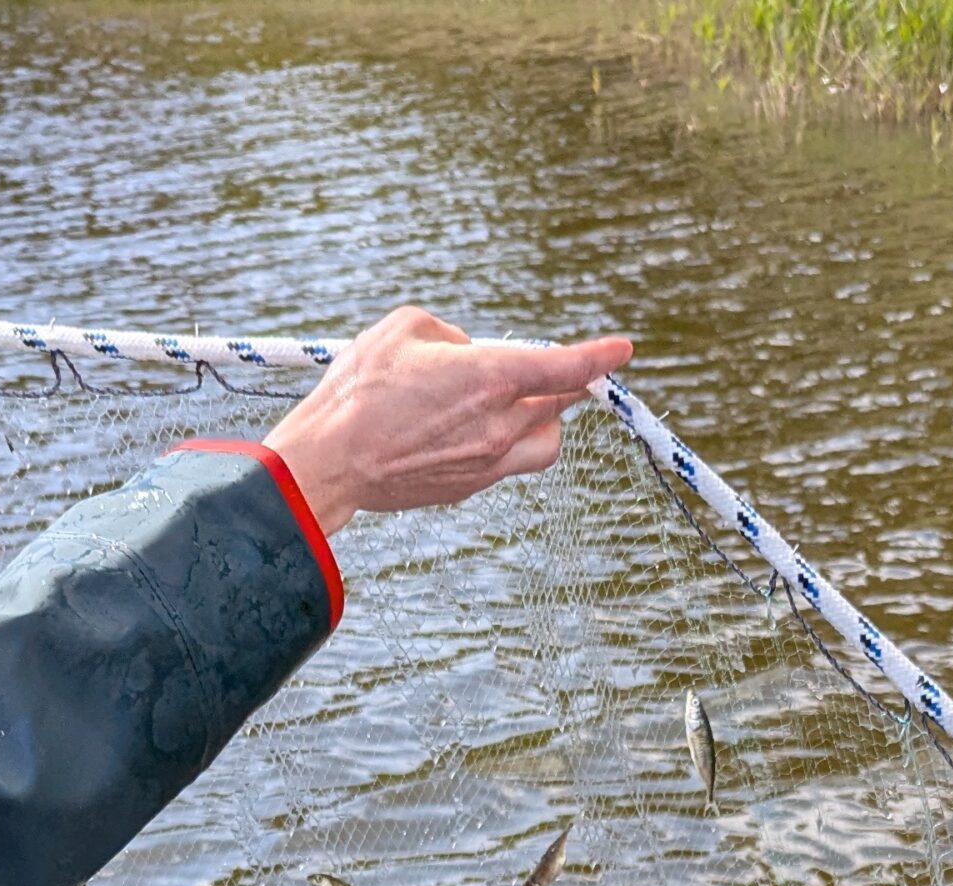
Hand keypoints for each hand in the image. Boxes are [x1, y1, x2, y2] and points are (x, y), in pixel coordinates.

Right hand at [262, 308, 635, 535]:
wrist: (329, 463)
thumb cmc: (358, 389)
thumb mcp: (404, 329)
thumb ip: (451, 334)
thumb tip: (469, 354)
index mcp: (490, 377)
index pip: (566, 367)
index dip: (600, 356)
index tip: (623, 350)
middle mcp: (499, 425)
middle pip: (561, 405)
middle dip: (564, 384)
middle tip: (553, 372)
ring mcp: (487, 463)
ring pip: (546, 443)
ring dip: (543, 422)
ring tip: (515, 406)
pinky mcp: (469, 488)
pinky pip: (509, 464)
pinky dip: (506, 444)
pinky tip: (469, 431)